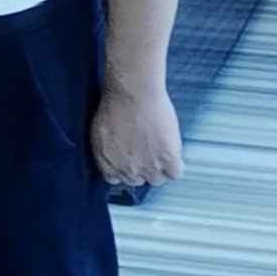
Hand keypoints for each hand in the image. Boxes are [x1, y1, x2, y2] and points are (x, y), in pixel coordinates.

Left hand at [93, 76, 184, 192]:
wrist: (133, 94)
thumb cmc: (115, 104)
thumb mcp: (101, 130)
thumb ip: (108, 148)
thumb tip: (116, 152)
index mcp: (106, 161)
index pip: (115, 179)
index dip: (124, 170)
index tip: (129, 161)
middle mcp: (126, 168)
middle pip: (136, 181)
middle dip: (141, 169)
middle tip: (147, 153)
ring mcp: (148, 166)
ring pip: (157, 180)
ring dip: (159, 168)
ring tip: (160, 152)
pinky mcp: (168, 159)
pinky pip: (175, 173)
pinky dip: (176, 166)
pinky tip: (173, 154)